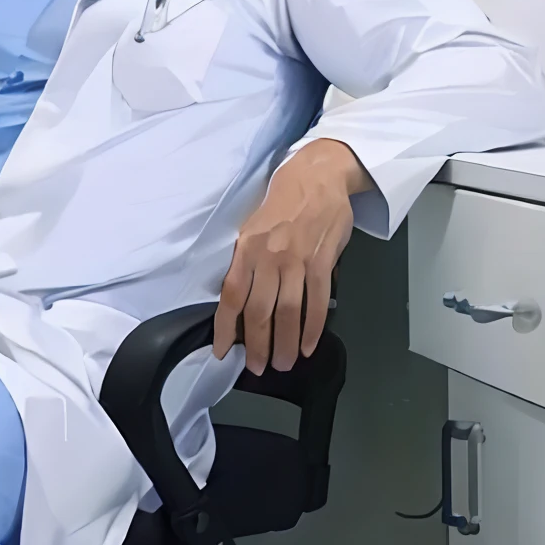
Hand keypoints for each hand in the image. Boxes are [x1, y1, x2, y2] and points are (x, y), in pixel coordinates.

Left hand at [214, 138, 369, 373]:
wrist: (318, 175)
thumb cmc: (282, 204)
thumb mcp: (253, 228)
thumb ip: (248, 262)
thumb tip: (242, 301)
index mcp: (246, 249)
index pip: (231, 296)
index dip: (225, 328)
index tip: (222, 351)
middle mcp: (268, 257)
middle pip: (259, 311)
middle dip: (257, 346)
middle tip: (259, 368)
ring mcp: (296, 261)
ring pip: (288, 312)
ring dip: (285, 344)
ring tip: (283, 364)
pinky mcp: (322, 262)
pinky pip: (316, 302)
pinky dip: (313, 328)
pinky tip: (308, 346)